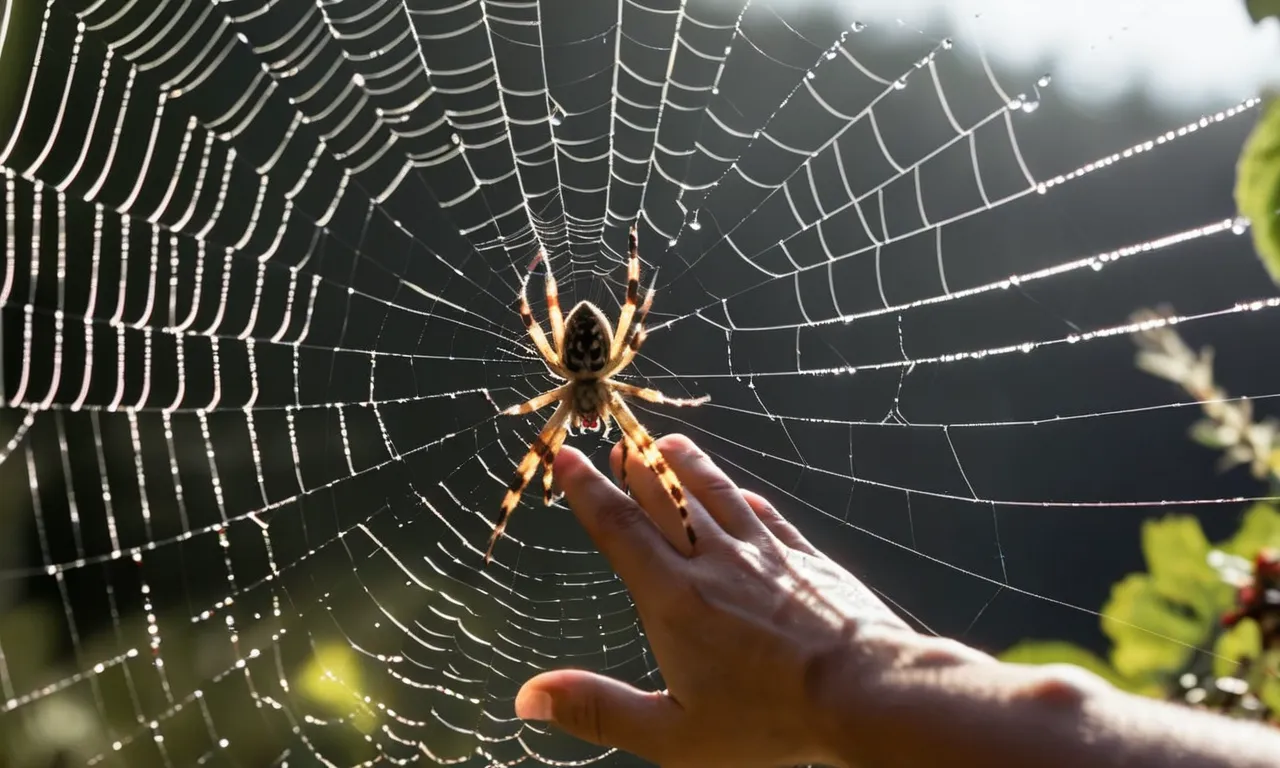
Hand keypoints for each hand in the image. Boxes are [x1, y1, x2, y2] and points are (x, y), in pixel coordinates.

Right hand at [513, 434, 938, 766]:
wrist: (863, 690)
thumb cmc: (768, 720)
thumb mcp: (672, 733)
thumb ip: (599, 709)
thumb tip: (528, 696)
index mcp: (673, 598)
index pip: (619, 529)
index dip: (588, 491)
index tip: (566, 459)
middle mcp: (714, 562)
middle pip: (664, 500)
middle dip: (634, 468)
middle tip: (615, 441)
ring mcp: (764, 554)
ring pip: (715, 495)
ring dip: (686, 466)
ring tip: (666, 444)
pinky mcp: (805, 559)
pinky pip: (766, 517)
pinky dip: (743, 499)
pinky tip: (740, 493)